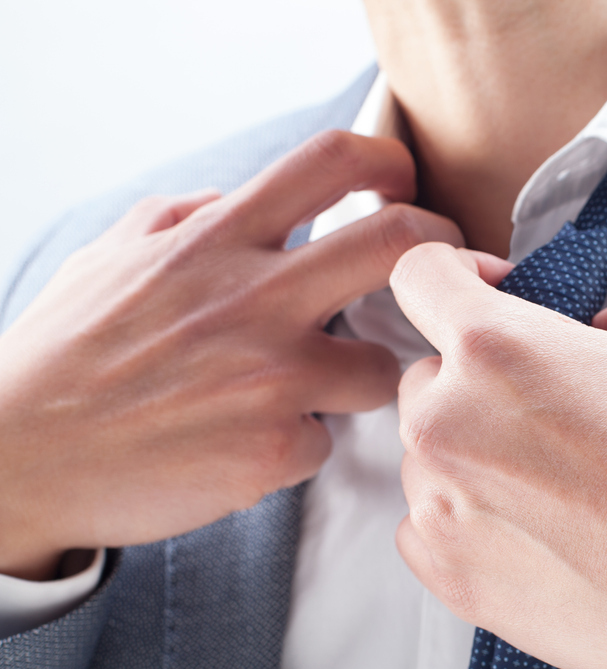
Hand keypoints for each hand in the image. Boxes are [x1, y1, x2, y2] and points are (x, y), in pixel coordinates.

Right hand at [0, 131, 460, 580]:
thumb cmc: (66, 354)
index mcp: (215, 240)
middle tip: (454, 273)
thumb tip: (248, 199)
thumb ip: (190, 217)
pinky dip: (302, 443)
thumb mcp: (116, 255)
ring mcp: (272, 377)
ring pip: (386, 369)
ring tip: (318, 391)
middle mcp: (254, 299)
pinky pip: (327, 441)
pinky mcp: (275, 448)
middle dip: (447, 254)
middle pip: (400, 246)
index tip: (404, 184)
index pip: (330, 164)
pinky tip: (254, 444)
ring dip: (369, 379)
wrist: (18, 457)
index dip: (389, 163)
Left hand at [391, 244, 606, 668]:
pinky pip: (427, 524)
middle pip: (428, 373)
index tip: (492, 297)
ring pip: (428, 453)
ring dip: (473, 453)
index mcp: (496, 348)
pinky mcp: (451, 575)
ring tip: (555, 480)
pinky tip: (537, 526)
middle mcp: (447, 423)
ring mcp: (440, 506)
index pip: (420, 275)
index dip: (458, 275)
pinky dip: (469, 519)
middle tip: (552, 410)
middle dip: (479, 379)